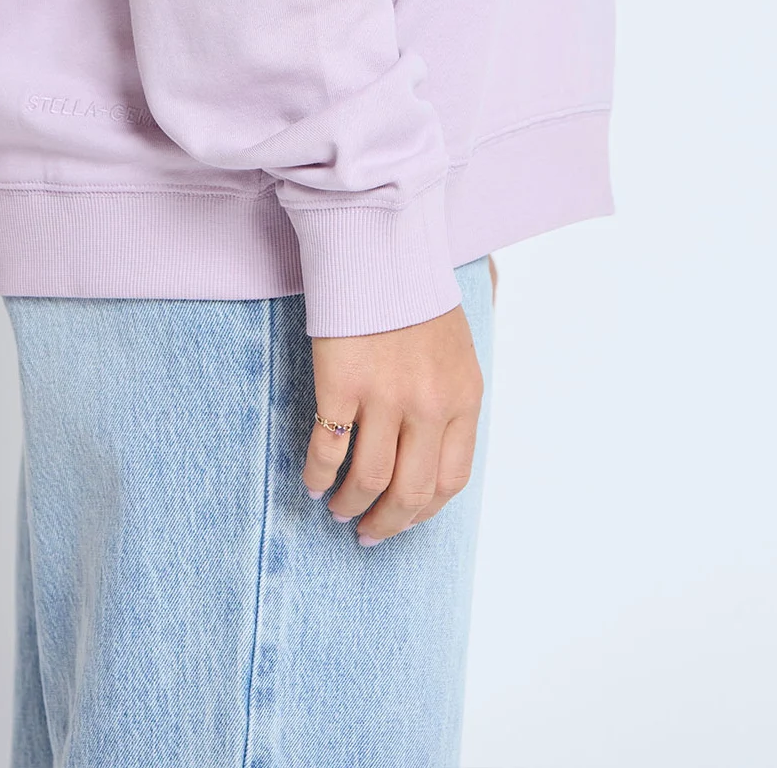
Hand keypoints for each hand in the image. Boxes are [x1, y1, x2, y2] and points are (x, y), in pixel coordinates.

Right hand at [304, 301, 483, 544]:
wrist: (379, 244)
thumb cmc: (414, 292)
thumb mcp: (456, 347)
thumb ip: (453, 395)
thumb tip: (441, 444)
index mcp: (463, 397)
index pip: (450, 480)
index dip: (424, 510)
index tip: (404, 518)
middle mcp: (429, 405)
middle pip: (410, 492)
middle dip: (387, 522)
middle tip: (368, 532)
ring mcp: (385, 397)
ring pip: (368, 480)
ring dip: (350, 505)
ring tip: (338, 509)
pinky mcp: (342, 385)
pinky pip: (328, 451)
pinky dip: (319, 476)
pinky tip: (314, 481)